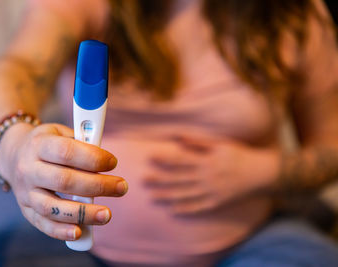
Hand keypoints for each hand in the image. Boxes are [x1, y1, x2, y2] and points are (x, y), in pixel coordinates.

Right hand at [0, 123, 127, 240]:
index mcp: (39, 145)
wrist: (13, 155)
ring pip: (53, 207)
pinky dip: (61, 231)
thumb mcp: (61, 133)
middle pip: (64, 181)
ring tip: (107, 215)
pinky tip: (80, 233)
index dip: (92, 158)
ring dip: (83, 213)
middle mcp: (28, 169)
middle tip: (121, 187)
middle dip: (97, 186)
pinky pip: (42, 223)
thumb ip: (82, 143)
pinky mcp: (26, 210)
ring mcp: (24, 192)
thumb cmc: (48, 144)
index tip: (113, 163)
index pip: (66, 152)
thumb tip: (106, 162)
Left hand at [143, 135, 279, 215]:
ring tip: (152, 196)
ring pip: (185, 195)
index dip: (165, 158)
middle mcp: (207, 177)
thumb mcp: (220, 145)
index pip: (181, 160)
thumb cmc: (238, 155)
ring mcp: (211, 192)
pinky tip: (172, 211)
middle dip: (160, 179)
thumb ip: (198, 141)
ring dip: (168, 196)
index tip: (149, 156)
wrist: (261, 174)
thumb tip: (178, 136)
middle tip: (143, 180)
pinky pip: (198, 207)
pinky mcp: (216, 202)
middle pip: (179, 179)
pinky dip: (185, 210)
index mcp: (206, 161)